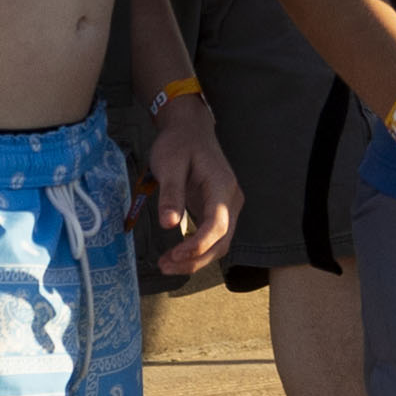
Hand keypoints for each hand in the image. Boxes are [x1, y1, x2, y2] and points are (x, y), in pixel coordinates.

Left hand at [145, 105, 241, 281]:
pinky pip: (212, 238)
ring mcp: (228, 207)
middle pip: (221, 241)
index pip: (218, 225)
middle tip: (164, 266)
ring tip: (166, 265)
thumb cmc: (179, 144)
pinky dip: (196, 251)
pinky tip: (176, 256)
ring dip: (195, 259)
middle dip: (194, 259)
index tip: (174, 254)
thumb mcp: (169, 164)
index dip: (198, 244)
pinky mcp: (219, 211)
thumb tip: (169, 224)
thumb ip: (170, 194)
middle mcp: (231, 200)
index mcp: (222, 186)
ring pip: (219, 244)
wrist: (190, 130)